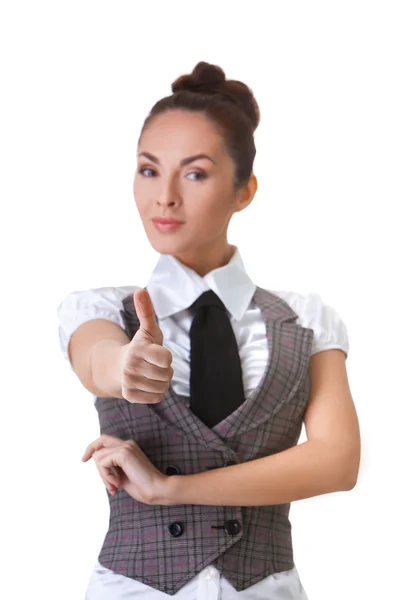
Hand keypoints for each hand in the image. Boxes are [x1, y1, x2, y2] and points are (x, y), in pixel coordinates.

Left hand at [81, 433, 167, 503]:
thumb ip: (111, 465)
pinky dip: (106, 476)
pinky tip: (117, 483)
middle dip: (100, 470)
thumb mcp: (121, 474)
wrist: (156, 489)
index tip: (84, 459)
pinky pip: (103, 463)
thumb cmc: (141, 485)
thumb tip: (96, 460)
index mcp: (128, 447)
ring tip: (115, 486)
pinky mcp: (124, 453)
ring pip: (99, 457)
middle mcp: (126, 443)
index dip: (92, 447)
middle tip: (111, 485)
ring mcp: (125, 447)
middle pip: (99, 449)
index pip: (103, 440)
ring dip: (103, 476)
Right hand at [120, 288, 173, 403]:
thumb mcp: (148, 329)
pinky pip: (155, 398)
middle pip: (166, 375)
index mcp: (139, 348)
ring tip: (150, 375)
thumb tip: (140, 290)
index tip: (159, 353)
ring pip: (162, 388)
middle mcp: (131, 365)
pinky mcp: (129, 395)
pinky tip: (146, 385)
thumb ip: (147, 311)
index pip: (167, 358)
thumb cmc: (142, 346)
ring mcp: (129, 381)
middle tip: (154, 365)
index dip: (167, 357)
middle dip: (165, 371)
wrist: (119, 367)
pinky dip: (154, 394)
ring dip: (161, 383)